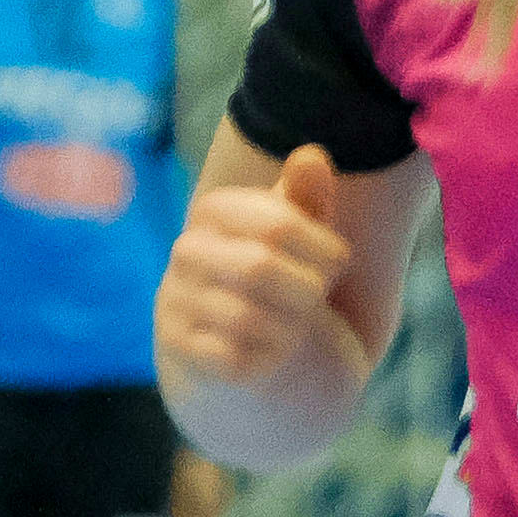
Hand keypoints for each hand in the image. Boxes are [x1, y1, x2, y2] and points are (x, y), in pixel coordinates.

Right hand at [157, 142, 362, 393]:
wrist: (225, 328)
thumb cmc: (274, 266)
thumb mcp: (295, 230)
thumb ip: (307, 195)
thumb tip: (313, 156)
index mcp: (214, 210)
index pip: (277, 222)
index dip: (324, 247)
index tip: (341, 263)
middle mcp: (187, 250)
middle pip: (260, 268)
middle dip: (306, 289)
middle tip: (318, 298)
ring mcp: (176, 299)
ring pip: (247, 318)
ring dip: (290, 327)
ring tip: (300, 324)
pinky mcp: (178, 347)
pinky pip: (231, 359)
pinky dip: (266, 359)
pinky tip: (276, 351)